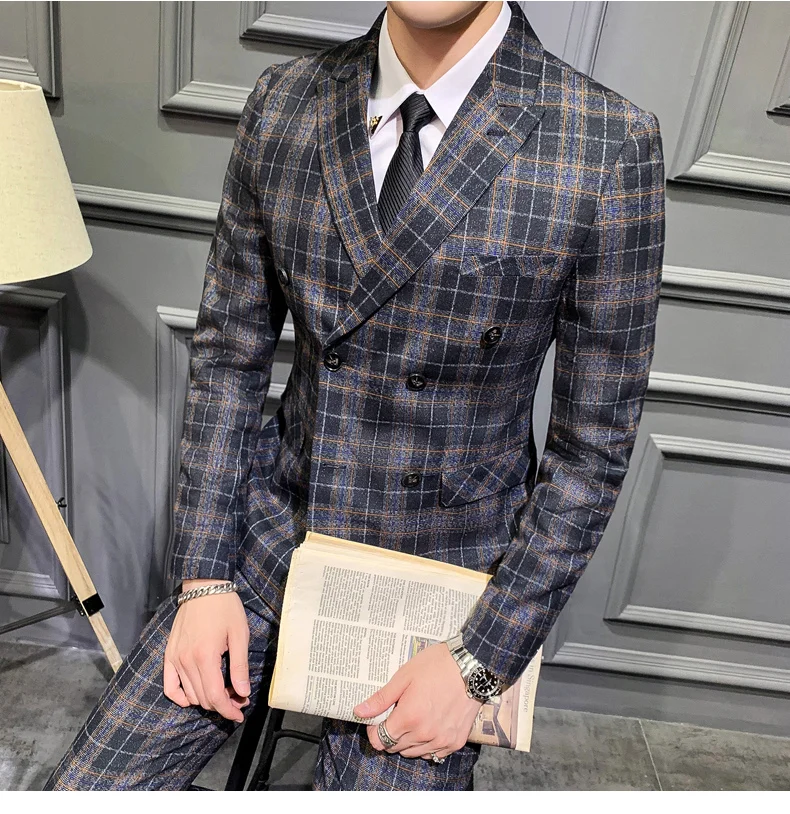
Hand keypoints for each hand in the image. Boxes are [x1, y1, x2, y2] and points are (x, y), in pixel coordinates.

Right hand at [163, 578, 250, 722]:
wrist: (204, 587)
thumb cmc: (225, 608)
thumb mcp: (240, 635)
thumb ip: (240, 667)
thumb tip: (243, 693)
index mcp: (205, 657)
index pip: (215, 697)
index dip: (228, 710)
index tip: (240, 713)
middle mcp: (186, 661)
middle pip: (203, 698)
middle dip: (222, 704)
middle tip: (238, 698)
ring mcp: (175, 658)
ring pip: (189, 694)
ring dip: (206, 700)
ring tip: (223, 692)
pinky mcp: (169, 654)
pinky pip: (169, 686)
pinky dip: (180, 697)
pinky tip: (193, 697)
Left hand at [353, 642, 482, 760]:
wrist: (471, 666)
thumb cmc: (437, 666)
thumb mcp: (404, 676)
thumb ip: (381, 698)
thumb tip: (359, 712)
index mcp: (409, 718)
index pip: (380, 741)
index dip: (374, 731)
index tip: (378, 719)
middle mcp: (424, 735)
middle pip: (395, 748)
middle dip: (390, 733)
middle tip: (397, 713)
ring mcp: (441, 741)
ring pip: (413, 753)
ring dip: (407, 741)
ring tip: (413, 718)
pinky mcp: (455, 742)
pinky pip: (433, 754)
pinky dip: (426, 745)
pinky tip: (428, 726)